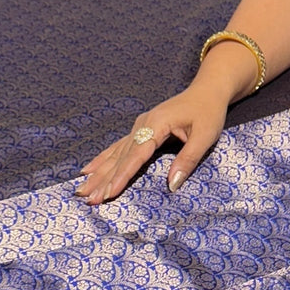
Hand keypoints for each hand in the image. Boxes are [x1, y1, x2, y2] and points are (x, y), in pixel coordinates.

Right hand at [76, 84, 226, 203]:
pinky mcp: (141, 129)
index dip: (122, 175)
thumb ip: (188, 160)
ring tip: (82, 190)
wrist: (206, 91)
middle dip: (103, 179)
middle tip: (87, 198)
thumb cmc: (208, 112)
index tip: (109, 193)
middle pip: (120, 156)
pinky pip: (118, 147)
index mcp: (157, 125)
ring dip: (98, 173)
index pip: (136, 155)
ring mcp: (140, 126)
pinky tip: (89, 170)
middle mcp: (143, 125)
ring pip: (115, 153)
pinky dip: (103, 160)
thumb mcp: (205, 136)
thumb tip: (172, 185)